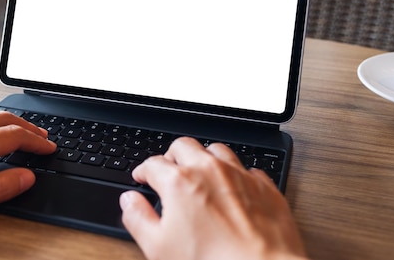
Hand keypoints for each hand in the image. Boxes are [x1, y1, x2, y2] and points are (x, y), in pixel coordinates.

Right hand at [119, 137, 306, 259]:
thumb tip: (129, 202)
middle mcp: (209, 170)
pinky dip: (235, 175)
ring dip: (204, 158)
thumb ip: (138, 219)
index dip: (143, 170)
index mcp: (179, 182)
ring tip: (200, 174)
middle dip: (171, 156)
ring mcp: (239, 175)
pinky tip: (233, 188)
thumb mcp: (158, 247)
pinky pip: (247, 169)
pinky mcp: (264, 187)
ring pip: (216, 150)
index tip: (142, 177)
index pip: (152, 163)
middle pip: (183, 146)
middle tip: (168, 170)